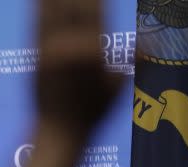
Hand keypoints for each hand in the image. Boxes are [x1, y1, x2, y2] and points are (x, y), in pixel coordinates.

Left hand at [36, 0, 122, 134]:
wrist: (58, 133)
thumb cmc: (92, 114)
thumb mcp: (116, 88)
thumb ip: (132, 62)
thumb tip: (151, 46)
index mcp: (94, 49)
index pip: (95, 8)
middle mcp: (71, 45)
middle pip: (74, 3)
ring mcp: (50, 49)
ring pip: (53, 9)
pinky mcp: (36, 55)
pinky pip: (37, 24)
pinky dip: (39, 6)